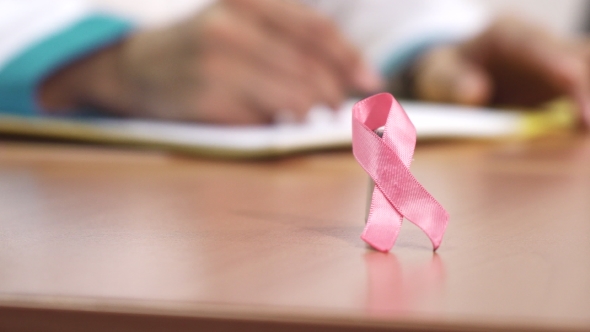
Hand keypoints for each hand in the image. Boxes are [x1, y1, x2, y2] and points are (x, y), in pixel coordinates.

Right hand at [41, 0, 381, 123]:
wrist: (133, 66)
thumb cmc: (199, 46)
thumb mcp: (240, 22)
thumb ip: (288, 39)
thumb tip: (348, 75)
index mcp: (246, 3)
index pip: (316, 32)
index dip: (350, 58)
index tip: (372, 81)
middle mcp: (232, 28)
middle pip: (311, 69)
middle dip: (334, 93)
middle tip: (339, 106)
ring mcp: (217, 65)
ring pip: (294, 98)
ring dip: (310, 112)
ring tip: (307, 112)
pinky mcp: (207, 100)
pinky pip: (263, 121)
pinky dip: (276, 124)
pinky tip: (270, 118)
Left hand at [412, 16, 589, 125]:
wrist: (454, 78)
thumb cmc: (445, 74)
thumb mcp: (437, 76)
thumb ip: (451, 82)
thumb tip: (475, 94)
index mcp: (506, 35)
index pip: (535, 44)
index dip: (555, 62)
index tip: (570, 77)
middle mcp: (538, 44)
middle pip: (574, 55)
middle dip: (584, 85)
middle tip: (585, 123)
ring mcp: (554, 65)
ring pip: (586, 70)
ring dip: (587, 99)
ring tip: (584, 130)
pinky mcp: (561, 87)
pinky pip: (583, 93)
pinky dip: (584, 109)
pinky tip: (581, 131)